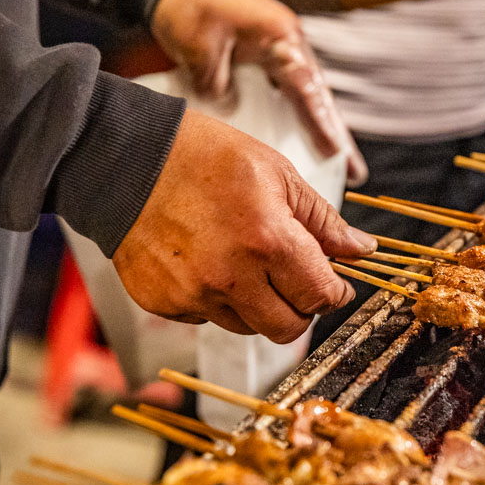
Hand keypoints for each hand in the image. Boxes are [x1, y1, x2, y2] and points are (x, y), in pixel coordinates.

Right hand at [112, 108, 376, 341]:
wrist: (124, 157)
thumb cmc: (201, 155)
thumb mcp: (277, 172)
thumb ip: (322, 220)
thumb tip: (360, 250)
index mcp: (266, 240)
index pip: (320, 296)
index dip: (333, 292)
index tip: (333, 284)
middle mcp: (230, 276)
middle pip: (287, 329)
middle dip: (300, 309)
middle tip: (296, 281)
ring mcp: (193, 294)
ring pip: (247, 327)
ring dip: (258, 304)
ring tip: (245, 261)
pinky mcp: (163, 303)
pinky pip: (206, 318)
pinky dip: (216, 299)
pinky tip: (207, 260)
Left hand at [151, 0, 367, 184]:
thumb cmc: (192, 3)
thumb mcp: (199, 46)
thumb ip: (216, 82)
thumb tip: (229, 109)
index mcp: (280, 37)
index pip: (306, 88)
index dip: (321, 123)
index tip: (335, 154)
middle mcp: (288, 45)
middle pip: (319, 98)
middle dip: (337, 136)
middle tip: (356, 173)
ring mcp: (280, 52)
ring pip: (309, 99)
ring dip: (325, 130)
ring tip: (343, 167)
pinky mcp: (266, 59)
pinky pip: (290, 96)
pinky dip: (302, 119)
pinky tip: (307, 144)